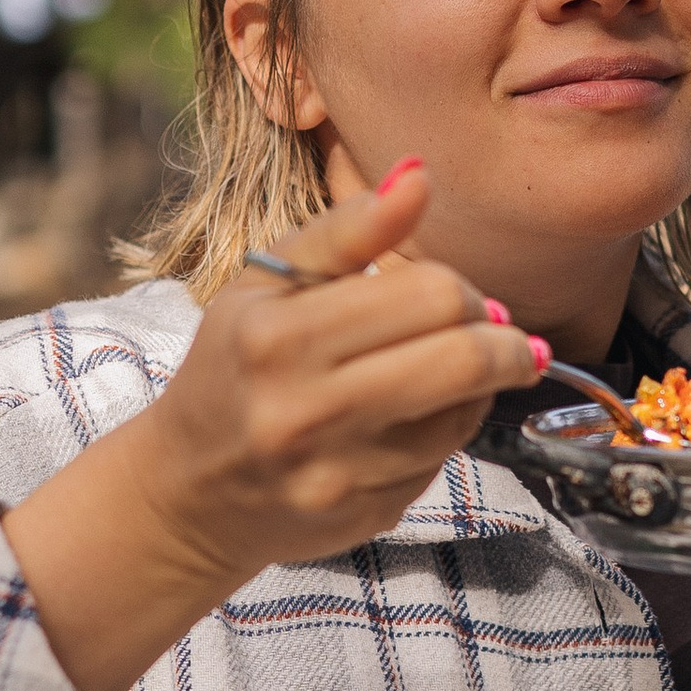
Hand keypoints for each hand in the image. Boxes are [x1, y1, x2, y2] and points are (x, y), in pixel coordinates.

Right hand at [3, 168, 538, 690]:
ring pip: (461, 415)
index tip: (457, 295)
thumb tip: (419, 175)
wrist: (188, 490)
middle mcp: (301, 410)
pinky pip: (440, 462)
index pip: (428, 295)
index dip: (462, 288)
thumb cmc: (235, 367)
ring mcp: (333, 472)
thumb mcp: (267, 283)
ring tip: (455, 374)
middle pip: (461, 360)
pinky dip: (447, 432)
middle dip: (501, 343)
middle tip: (497, 334)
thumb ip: (348, 228)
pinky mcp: (360, 515)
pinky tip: (421, 417)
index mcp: (276, 336)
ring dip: (478, 389)